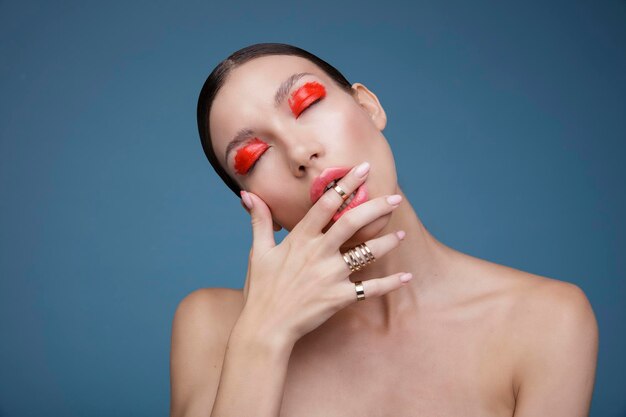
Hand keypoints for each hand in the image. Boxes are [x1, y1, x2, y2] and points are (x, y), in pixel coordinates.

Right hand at [237, 162, 410, 345]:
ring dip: (386, 242)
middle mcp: (318, 253)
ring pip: (366, 253)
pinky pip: (371, 288)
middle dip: (376, 206)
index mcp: (300, 238)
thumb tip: (247, 194)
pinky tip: (406, 277)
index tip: (363, 169)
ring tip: (401, 234)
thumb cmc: (261, 289)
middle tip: (395, 197)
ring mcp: (330, 275)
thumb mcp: (257, 251)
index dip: (346, 184)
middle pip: (352, 221)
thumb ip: (259, 220)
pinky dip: (390, 283)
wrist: (265, 328)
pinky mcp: (339, 297)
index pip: (325, 203)